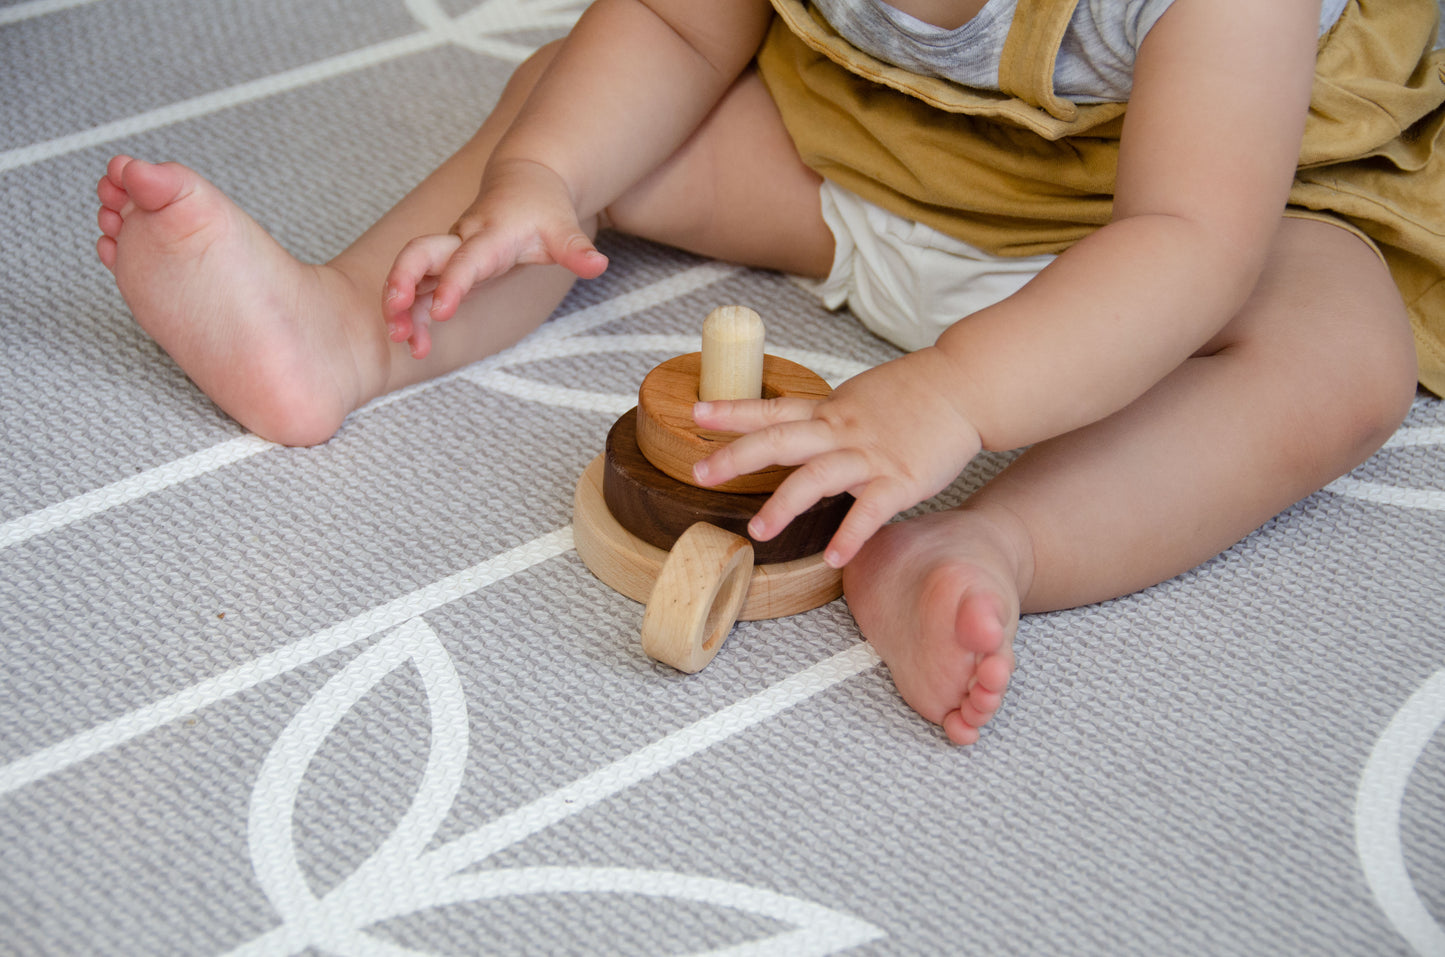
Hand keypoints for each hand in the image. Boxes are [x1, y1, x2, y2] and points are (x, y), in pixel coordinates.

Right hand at [382, 158, 608, 357]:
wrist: (525, 183)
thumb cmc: (543, 208)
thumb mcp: (564, 228)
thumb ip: (576, 249)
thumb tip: (598, 265)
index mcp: (489, 234)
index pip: (465, 259)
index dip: (451, 283)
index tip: (442, 311)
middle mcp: (460, 241)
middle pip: (418, 254)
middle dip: (402, 282)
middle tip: (395, 315)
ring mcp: (449, 253)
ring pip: (413, 276)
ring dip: (401, 308)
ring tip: (404, 341)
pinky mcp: (445, 267)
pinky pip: (420, 291)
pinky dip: (414, 316)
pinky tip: (417, 344)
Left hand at [691, 347, 982, 566]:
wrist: (965, 387)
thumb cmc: (914, 394)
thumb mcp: (858, 396)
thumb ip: (826, 417)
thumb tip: (799, 426)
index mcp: (829, 411)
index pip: (772, 408)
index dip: (732, 412)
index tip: (694, 414)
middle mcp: (841, 431)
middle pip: (779, 441)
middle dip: (736, 457)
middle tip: (699, 473)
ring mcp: (869, 456)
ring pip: (816, 478)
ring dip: (783, 505)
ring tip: (757, 532)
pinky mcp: (900, 480)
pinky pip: (870, 511)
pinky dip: (851, 535)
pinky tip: (834, 559)